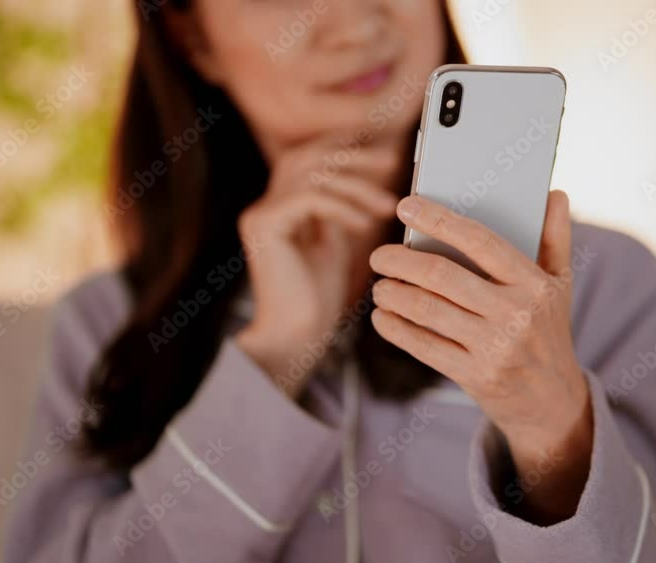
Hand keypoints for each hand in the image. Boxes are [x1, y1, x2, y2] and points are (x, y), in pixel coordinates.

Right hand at [235, 139, 401, 397]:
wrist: (295, 338)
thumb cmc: (317, 300)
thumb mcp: (332, 245)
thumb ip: (338, 212)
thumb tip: (362, 185)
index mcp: (279, 207)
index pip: (311, 157)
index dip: (346, 147)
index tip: (386, 154)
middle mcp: (264, 205)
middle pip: (310, 156)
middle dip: (355, 156)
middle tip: (394, 162)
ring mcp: (261, 214)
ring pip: (313, 174)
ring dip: (357, 186)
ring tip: (387, 206)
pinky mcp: (264, 226)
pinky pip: (309, 199)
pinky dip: (342, 207)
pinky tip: (364, 224)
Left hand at [368, 191, 593, 522]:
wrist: (552, 403)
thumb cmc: (548, 332)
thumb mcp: (560, 286)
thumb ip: (556, 238)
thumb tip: (555, 194)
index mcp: (534, 284)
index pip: (480, 241)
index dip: (438, 219)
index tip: (406, 206)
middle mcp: (515, 314)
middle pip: (441, 275)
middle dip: (399, 261)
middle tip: (379, 256)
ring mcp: (495, 347)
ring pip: (426, 309)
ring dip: (392, 295)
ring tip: (380, 286)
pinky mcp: (475, 376)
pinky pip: (423, 346)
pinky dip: (395, 329)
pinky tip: (382, 317)